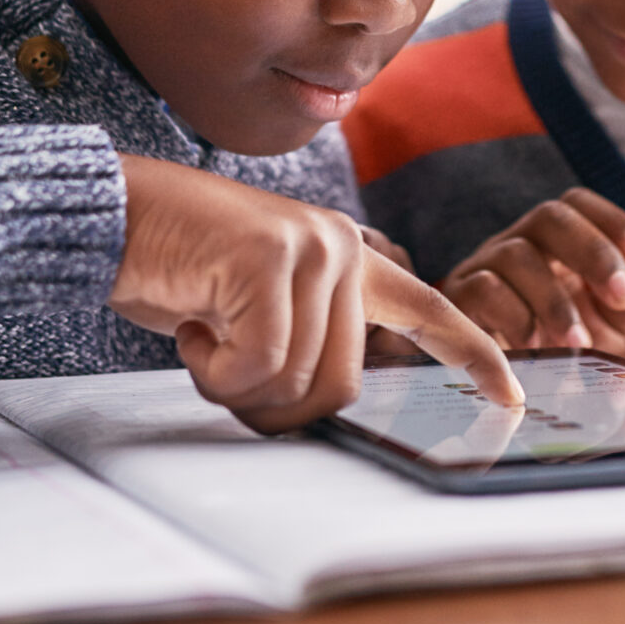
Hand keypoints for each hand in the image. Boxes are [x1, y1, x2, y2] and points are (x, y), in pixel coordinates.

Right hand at [107, 155, 522, 432]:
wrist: (111, 216)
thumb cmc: (176, 269)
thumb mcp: (253, 308)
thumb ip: (302, 340)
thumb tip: (320, 407)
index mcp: (348, 260)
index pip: (429, 310)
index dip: (473, 358)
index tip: (513, 398)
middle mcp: (342, 248)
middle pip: (340, 388)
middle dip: (276, 406)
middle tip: (221, 371)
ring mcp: (312, 248)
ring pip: (298, 382)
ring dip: (235, 387)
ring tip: (199, 335)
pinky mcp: (269, 259)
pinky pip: (258, 367)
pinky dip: (214, 372)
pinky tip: (187, 327)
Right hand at [439, 189, 624, 354]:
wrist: (510, 402)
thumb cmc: (562, 358)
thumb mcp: (606, 330)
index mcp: (555, 246)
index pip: (577, 205)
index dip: (612, 220)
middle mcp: (517, 245)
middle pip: (550, 217)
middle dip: (594, 251)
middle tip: (622, 296)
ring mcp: (482, 268)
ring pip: (516, 253)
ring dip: (555, 300)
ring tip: (578, 343)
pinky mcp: (458, 300)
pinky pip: (483, 289)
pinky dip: (517, 318)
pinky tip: (535, 348)